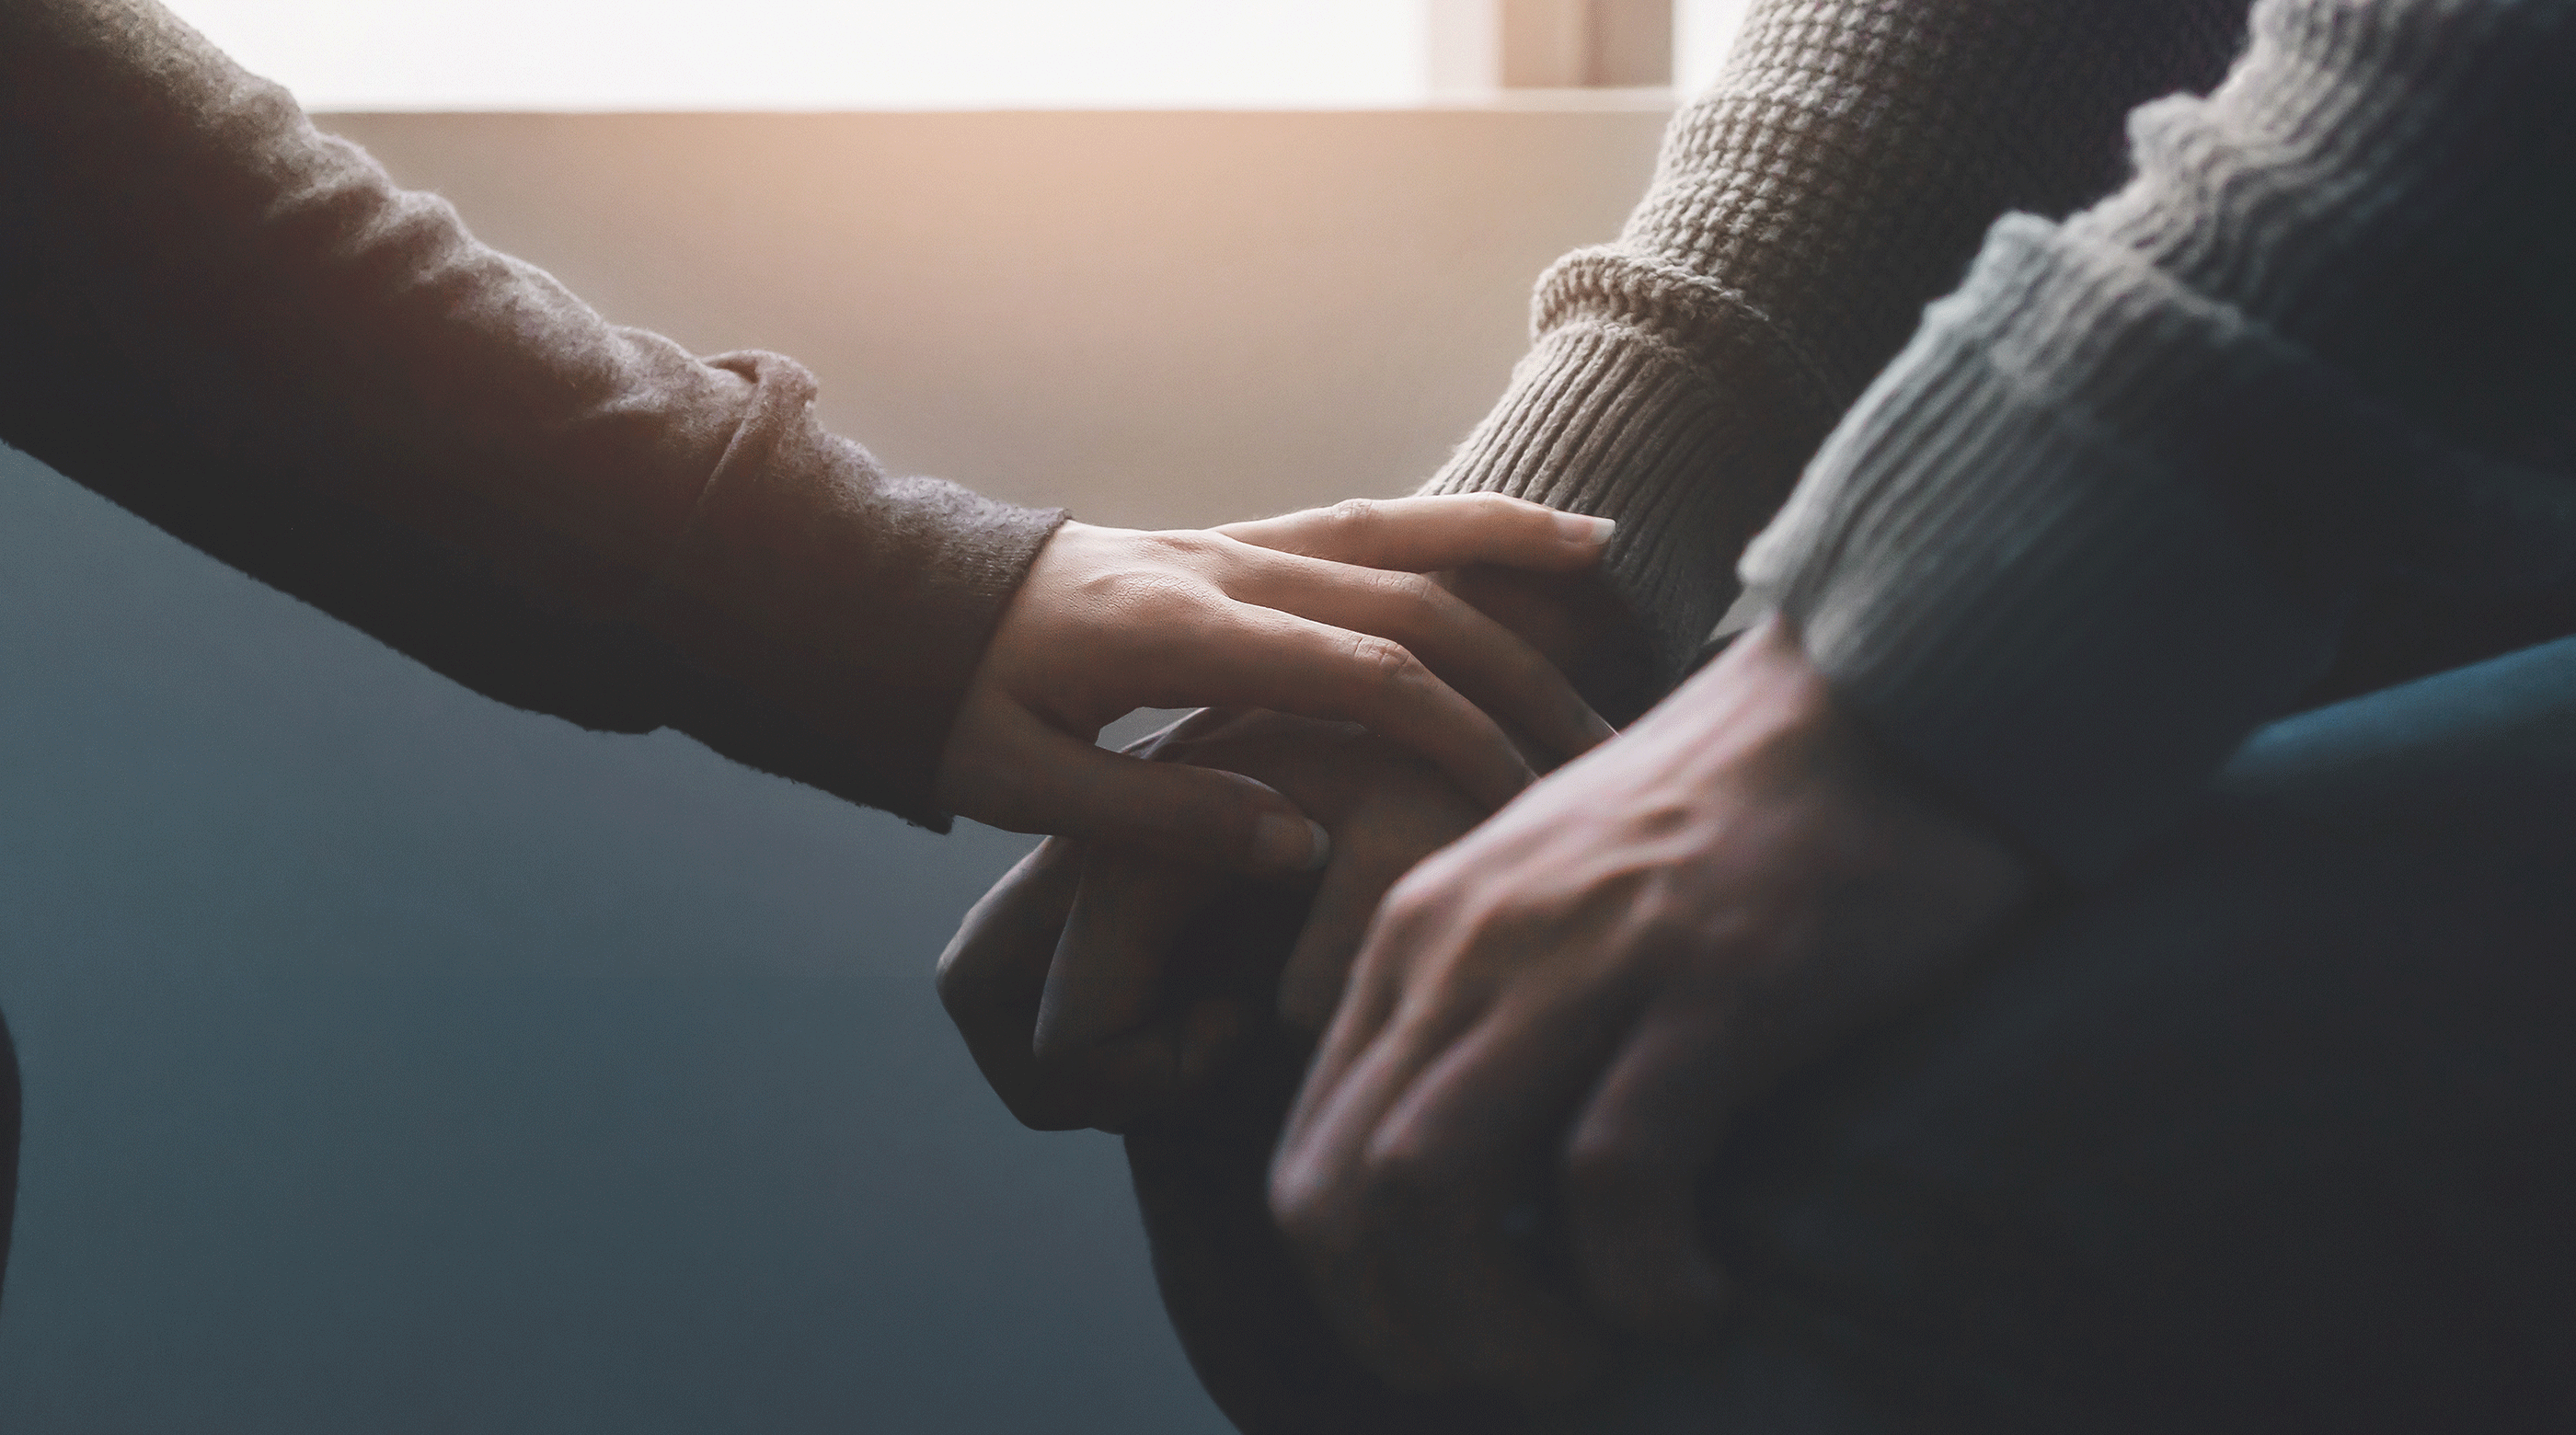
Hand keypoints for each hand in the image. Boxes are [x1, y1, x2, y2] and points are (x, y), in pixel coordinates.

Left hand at [939, 551, 1658, 1133]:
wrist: (889, 608)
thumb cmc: (949, 710)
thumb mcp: (1026, 786)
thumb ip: (1161, 814)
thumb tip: (1298, 844)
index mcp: (1172, 635)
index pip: (1353, 673)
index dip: (1451, 728)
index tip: (1523, 791)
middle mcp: (1218, 569)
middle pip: (1400, 600)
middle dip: (1510, 666)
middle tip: (1596, 736)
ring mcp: (1228, 542)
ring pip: (1393, 533)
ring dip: (1499, 551)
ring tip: (1603, 562)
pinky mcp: (1230, 540)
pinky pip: (1359, 520)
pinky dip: (1442, 522)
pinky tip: (1502, 535)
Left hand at [1268, 614, 2037, 1398]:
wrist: (1888, 689)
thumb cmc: (1733, 815)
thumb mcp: (1553, 893)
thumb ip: (1483, 1007)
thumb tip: (1459, 1185)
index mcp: (1420, 932)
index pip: (1310, 1158)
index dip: (1358, 1292)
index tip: (1451, 1343)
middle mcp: (1470, 944)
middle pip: (1345, 1196)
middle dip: (1403, 1332)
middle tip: (1508, 1380)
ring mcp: (1581, 956)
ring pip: (1434, 1191)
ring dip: (1499, 1328)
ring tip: (1592, 1356)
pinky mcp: (1707, 979)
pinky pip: (1613, 1180)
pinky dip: (1640, 1281)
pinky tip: (1701, 1299)